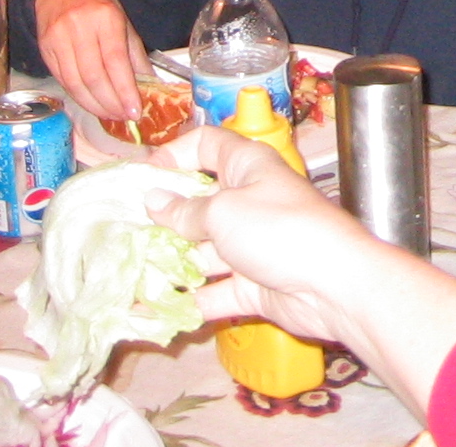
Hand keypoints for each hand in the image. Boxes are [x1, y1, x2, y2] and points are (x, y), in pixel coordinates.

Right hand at [33, 0, 147, 120]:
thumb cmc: (98, 6)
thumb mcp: (123, 22)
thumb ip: (134, 54)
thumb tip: (149, 85)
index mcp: (105, 18)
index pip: (115, 61)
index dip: (124, 90)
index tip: (134, 111)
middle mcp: (79, 28)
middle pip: (94, 76)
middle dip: (110, 103)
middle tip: (123, 117)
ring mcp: (58, 39)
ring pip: (75, 83)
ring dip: (93, 105)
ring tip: (109, 115)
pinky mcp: (45, 50)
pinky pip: (62, 80)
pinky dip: (78, 97)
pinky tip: (91, 104)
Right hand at [148, 129, 455, 418]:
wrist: (334, 285)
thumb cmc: (280, 229)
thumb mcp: (224, 212)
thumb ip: (185, 211)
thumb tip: (153, 201)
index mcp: (247, 167)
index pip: (208, 145)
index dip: (175, 153)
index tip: (141, 174)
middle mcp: (248, 201)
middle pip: (198, 203)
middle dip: (162, 217)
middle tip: (121, 231)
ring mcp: (250, 246)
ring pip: (201, 252)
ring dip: (168, 263)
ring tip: (126, 273)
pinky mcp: (251, 286)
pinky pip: (212, 292)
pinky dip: (186, 301)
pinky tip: (152, 310)